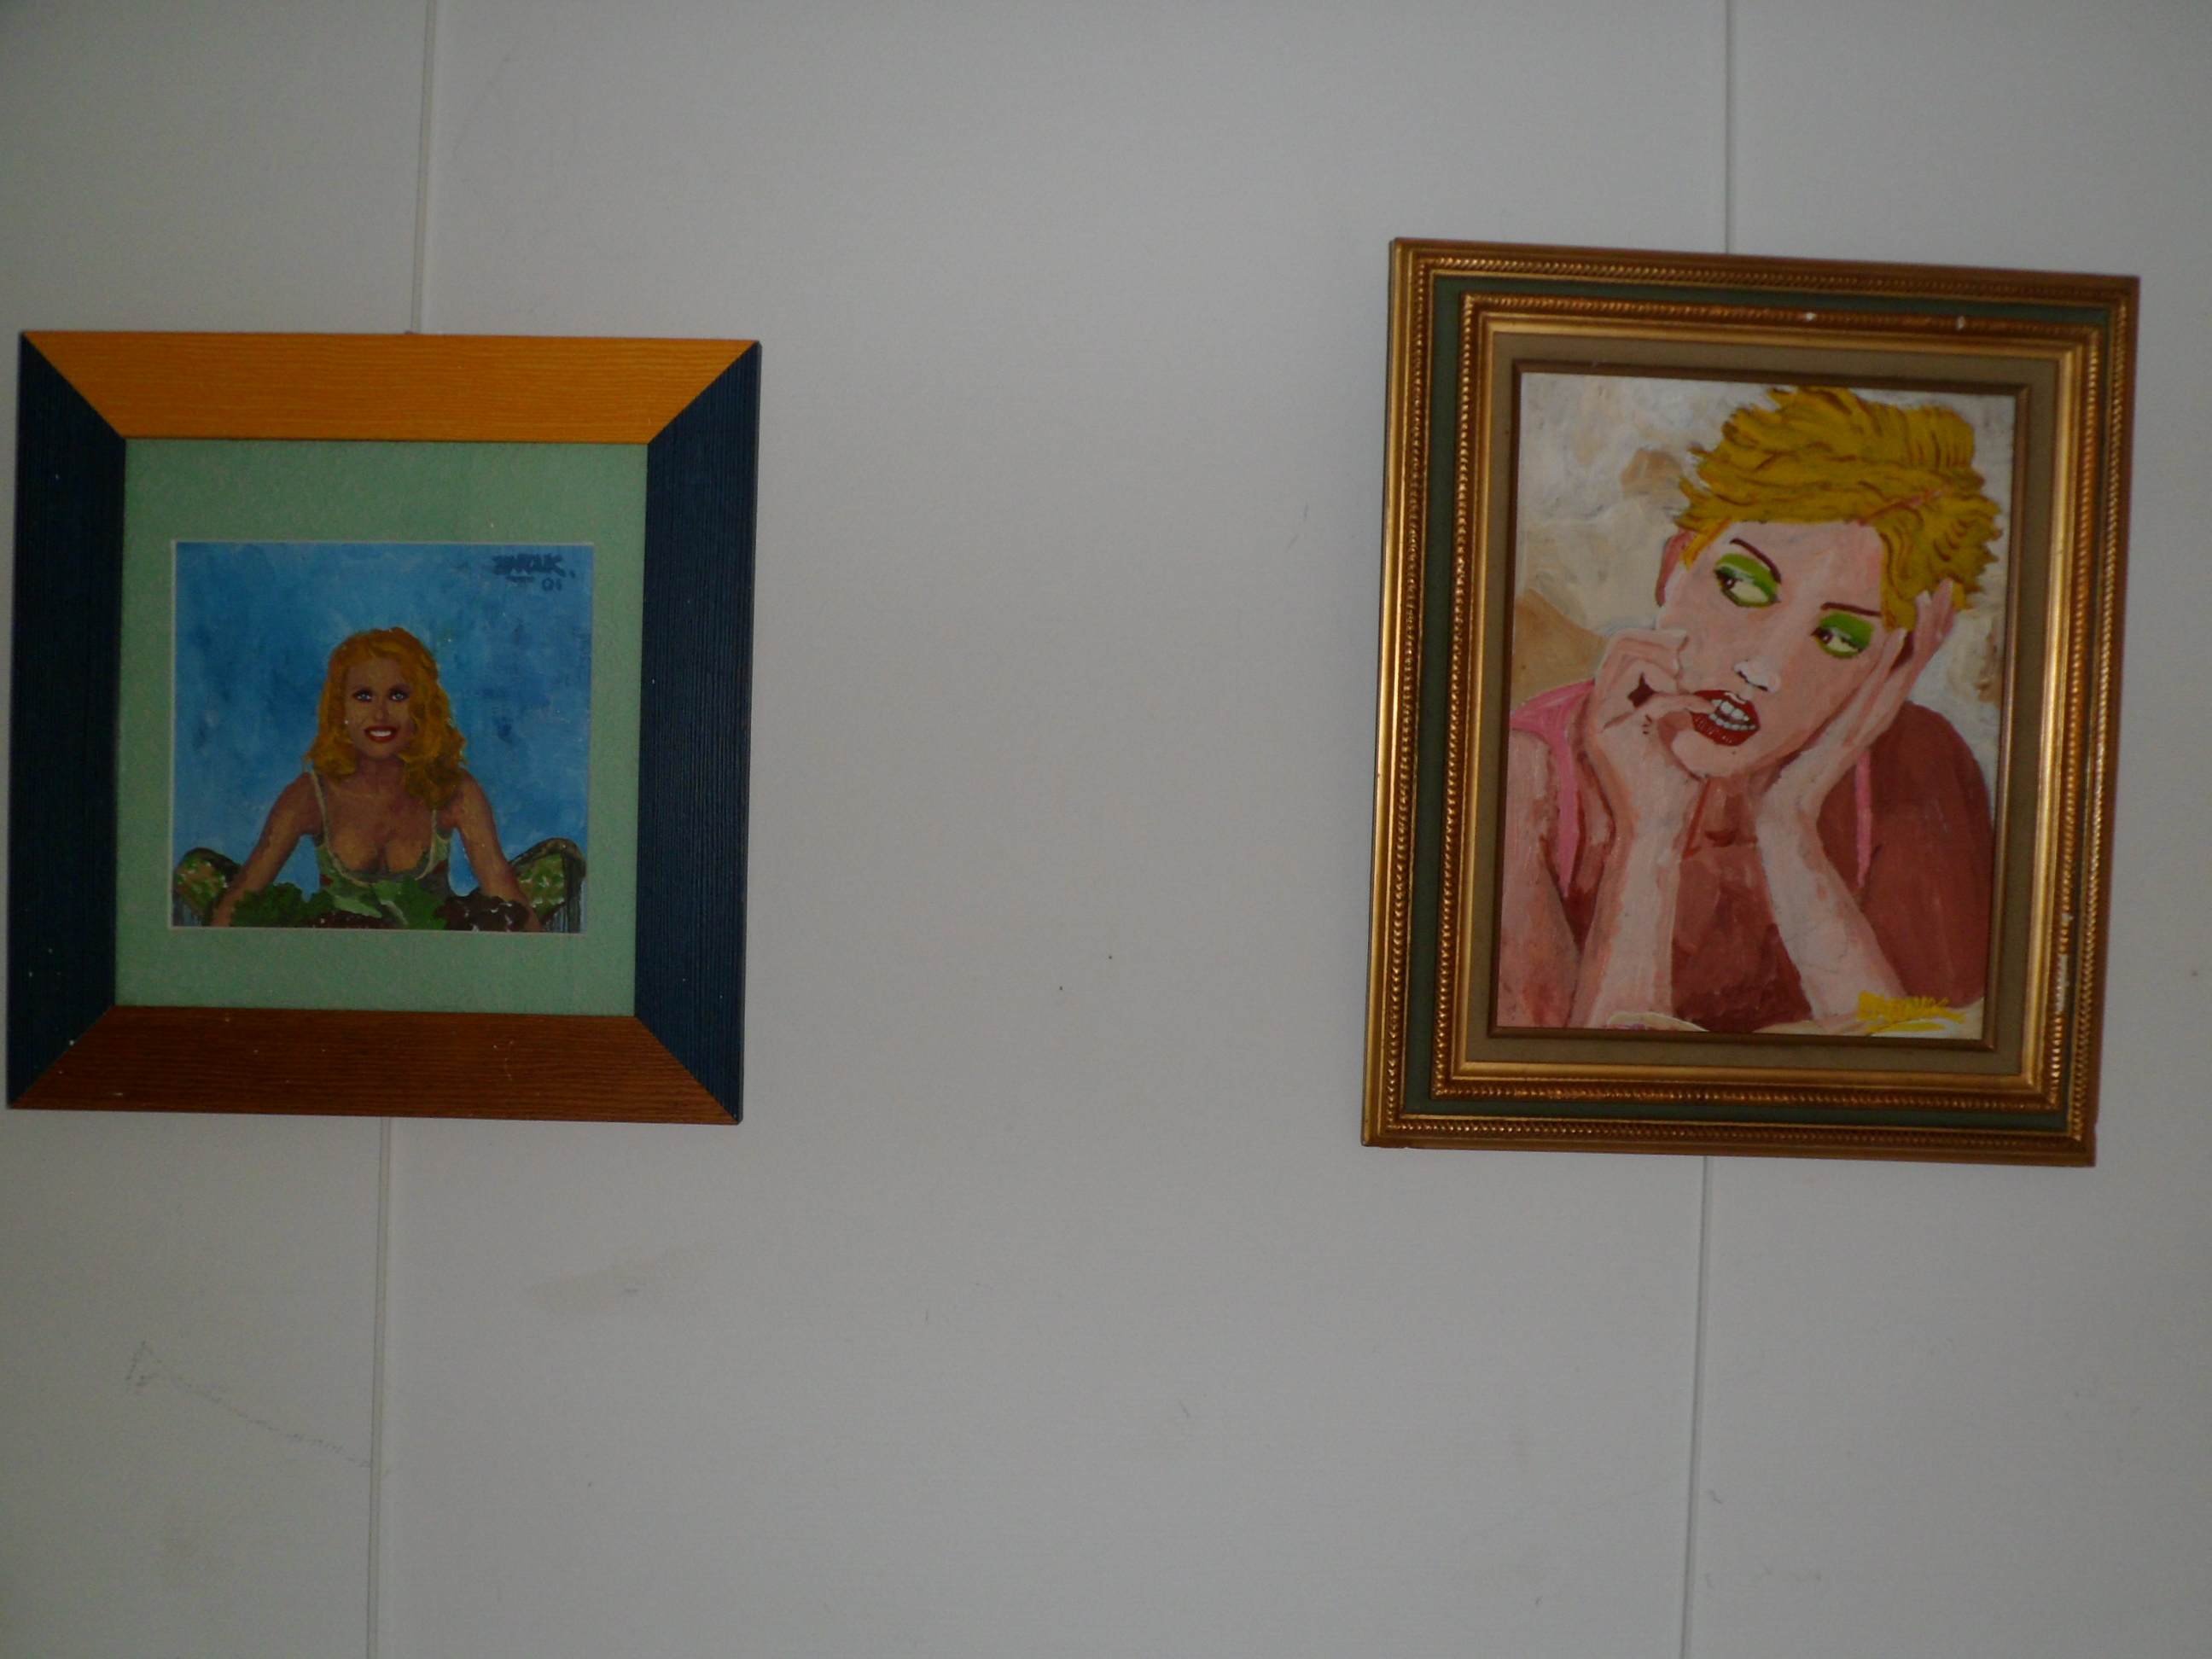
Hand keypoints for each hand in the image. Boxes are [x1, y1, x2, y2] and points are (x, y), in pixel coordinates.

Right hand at [1580, 627, 1705, 846]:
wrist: (1656, 830)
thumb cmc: (1669, 789)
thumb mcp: (1672, 733)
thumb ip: (1672, 701)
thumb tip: (1692, 670)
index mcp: (1611, 705)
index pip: (1620, 649)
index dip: (1652, 636)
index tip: (1685, 642)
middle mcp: (1601, 707)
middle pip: (1617, 643)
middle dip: (1656, 637)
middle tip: (1687, 648)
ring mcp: (1603, 718)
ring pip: (1625, 658)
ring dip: (1663, 660)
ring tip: (1686, 682)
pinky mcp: (1615, 733)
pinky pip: (1651, 697)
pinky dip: (1682, 697)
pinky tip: (1702, 709)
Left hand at [1758, 581, 1956, 838]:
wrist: (1784, 809)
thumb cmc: (1788, 769)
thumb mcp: (1809, 722)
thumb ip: (1820, 700)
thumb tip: (1807, 672)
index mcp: (1871, 708)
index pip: (1908, 661)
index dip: (1926, 630)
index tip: (1937, 597)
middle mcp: (1877, 712)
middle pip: (1918, 659)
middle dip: (1935, 621)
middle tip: (1948, 585)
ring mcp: (1867, 721)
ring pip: (1906, 669)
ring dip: (1920, 632)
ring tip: (1931, 598)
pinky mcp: (1852, 729)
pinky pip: (1875, 688)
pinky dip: (1889, 659)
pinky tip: (1899, 632)